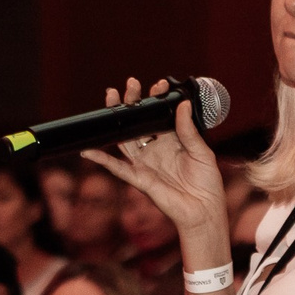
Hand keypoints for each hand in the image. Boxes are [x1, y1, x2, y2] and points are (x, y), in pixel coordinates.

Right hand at [81, 78, 229, 260]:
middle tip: (131, 84)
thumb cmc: (207, 183)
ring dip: (117, 120)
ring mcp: (145, 163)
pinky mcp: (139, 178)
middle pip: (137, 122)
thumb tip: (182, 105)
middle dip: (132, 103)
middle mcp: (155, 149)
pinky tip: (88, 150)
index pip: (158, 116)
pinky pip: (116, 168)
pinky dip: (101, 159)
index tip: (159, 85)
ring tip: (111, 97)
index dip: (156, 100)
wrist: (204, 210)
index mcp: (171, 141)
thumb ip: (188, 130)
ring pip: (124, 138)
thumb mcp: (201, 152)